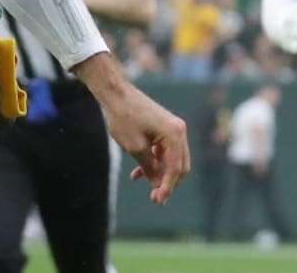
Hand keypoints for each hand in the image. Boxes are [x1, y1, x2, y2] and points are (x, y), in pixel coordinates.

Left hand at [77, 56, 190, 203]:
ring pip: (172, 159)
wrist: (116, 95)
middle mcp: (179, 130)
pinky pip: (164, 151)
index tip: (157, 201)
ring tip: (144, 185)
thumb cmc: (125, 119)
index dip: (167, 187)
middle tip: (154, 198)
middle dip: (167, 182)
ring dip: (160, 173)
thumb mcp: (136, 149)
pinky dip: (155, 162)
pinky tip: (137, 172)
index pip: (176, 168)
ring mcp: (173, 128)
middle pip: (179, 165)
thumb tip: (158, 187)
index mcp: (175, 134)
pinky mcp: (164, 128)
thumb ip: (150, 169)